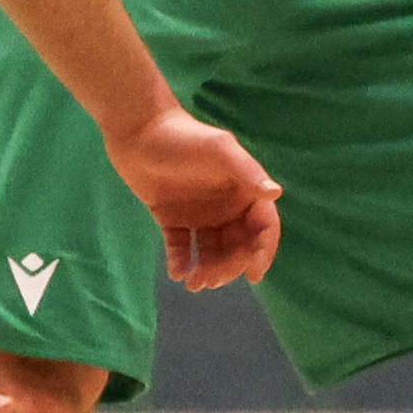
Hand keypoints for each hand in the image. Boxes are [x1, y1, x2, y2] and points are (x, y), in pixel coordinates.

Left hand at [105, 107, 281, 289]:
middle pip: (238, 246)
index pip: (263, 226)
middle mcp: (226, 206)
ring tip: (193, 283)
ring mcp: (200, 215)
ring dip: (208, 269)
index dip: (263, 251)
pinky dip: (181, 262)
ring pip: (212, 251)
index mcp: (244, 190)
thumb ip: (247, 171)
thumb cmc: (183, 137)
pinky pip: (181, 247)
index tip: (253, 275)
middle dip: (229, 266)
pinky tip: (177, 272)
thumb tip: (275, 194)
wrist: (136, 130)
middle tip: (211, 280)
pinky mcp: (172, 219)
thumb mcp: (219, 150)